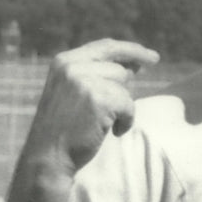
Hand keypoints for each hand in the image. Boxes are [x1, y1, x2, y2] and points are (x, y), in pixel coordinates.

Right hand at [21, 38, 159, 176]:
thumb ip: (97, 74)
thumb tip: (135, 65)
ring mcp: (85, 81)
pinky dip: (126, 121)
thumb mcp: (73, 91)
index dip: (132, 50)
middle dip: (123, 92)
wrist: (47, 155)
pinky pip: (129, 105)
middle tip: (108, 113)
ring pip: (126, 87)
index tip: (153, 57)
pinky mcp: (99, 99)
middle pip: (120, 70)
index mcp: (65, 61)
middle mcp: (73, 66)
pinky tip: (111, 131)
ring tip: (103, 123)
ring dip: (122, 108)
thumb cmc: (64, 128)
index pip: (107, 46)